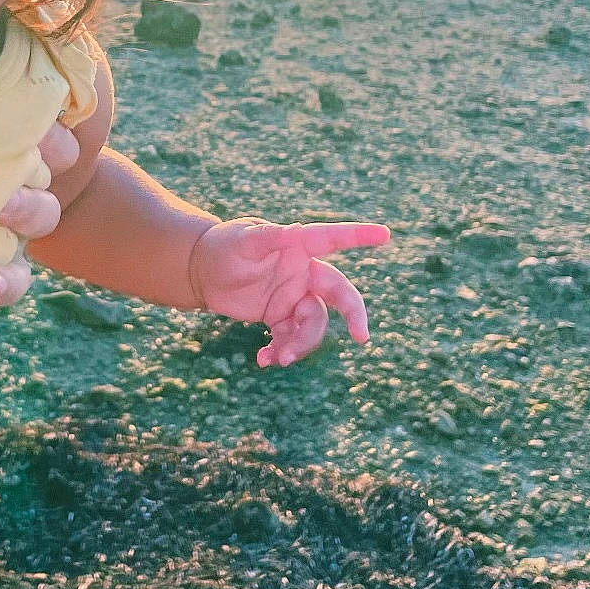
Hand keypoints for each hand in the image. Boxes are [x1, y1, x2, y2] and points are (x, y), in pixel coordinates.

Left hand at [187, 217, 389, 367]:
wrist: (203, 272)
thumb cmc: (224, 247)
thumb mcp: (244, 240)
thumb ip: (269, 236)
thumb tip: (296, 229)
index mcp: (298, 246)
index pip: (331, 239)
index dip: (358, 236)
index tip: (386, 234)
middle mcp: (303, 272)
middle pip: (339, 293)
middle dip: (353, 314)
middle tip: (362, 336)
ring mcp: (294, 296)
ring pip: (313, 324)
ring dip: (301, 344)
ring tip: (278, 359)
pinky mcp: (280, 317)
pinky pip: (291, 339)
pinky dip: (281, 351)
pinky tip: (264, 359)